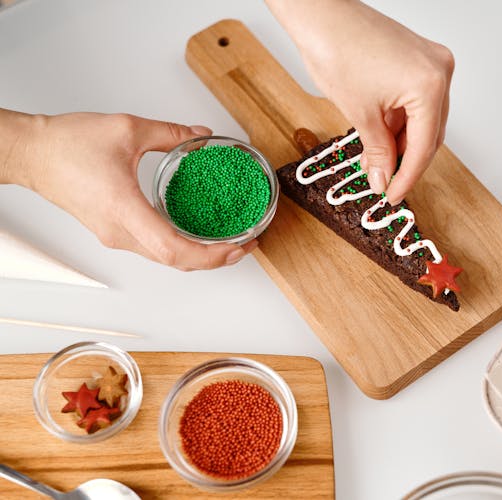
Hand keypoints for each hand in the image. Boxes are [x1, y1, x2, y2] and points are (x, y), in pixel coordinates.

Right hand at [0, 110, 255, 269]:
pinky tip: (199, 234)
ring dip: (200, 255)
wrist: (32, 154)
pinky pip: (155, 249)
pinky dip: (182, 247)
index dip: (211, 255)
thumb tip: (202, 137)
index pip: (175, 250)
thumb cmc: (67, 145)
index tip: (236, 247)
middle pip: (176, 261)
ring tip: (229, 242)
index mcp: (124, 210)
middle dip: (216, 258)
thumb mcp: (127, 129)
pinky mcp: (114, 233)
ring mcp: (116, 237)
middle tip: (245, 244)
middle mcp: (121, 232)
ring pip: (166, 259)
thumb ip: (171, 133)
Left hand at [266, 0, 453, 203]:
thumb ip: (378, 152)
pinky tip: (381, 138)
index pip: (424, 146)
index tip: (393, 197)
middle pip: (430, 133)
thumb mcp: (360, 113)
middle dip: (406, 162)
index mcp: (430, 85)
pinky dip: (400, 122)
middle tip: (386, 184)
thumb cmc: (336, 49)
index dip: (407, 178)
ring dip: (402, 143)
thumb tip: (383, 180)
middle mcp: (440, 71)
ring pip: (424, 119)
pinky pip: (417, 101)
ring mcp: (431, 62)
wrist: (321, 15)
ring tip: (377, 163)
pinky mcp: (418, 59)